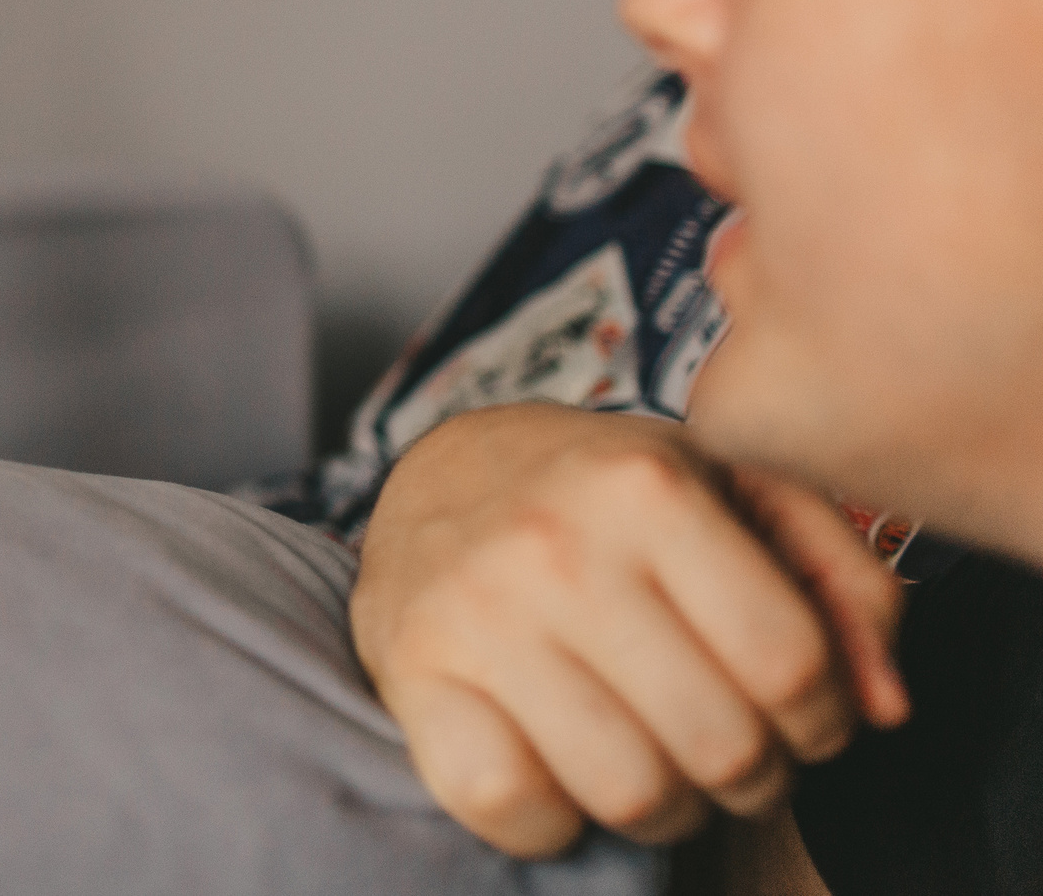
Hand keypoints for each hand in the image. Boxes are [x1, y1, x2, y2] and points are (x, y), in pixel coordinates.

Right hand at [349, 405, 906, 857]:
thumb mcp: (733, 489)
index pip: (791, 664)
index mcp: (646, 486)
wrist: (438, 477)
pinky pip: (509, 806)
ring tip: (653, 761)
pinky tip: (558, 770)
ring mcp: (475, 611)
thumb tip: (884, 705)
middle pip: (720, 744)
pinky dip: (549, 819)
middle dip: (749, 773)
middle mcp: (555, 544)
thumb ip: (838, 579)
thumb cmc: (607, 497)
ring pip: (627, 791)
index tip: (795, 713)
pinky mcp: (412, 671)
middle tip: (726, 745)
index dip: (820, 718)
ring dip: (663, 808)